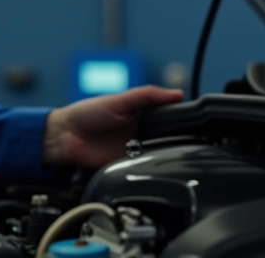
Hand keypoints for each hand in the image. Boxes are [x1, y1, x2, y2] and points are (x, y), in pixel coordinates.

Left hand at [42, 85, 182, 167]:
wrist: (64, 136)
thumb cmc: (87, 113)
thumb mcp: (119, 100)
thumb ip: (147, 95)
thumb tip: (177, 94)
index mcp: (143, 114)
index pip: (171, 118)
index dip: (184, 120)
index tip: (200, 122)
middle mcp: (143, 133)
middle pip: (170, 139)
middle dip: (179, 140)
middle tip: (189, 139)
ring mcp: (137, 151)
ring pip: (161, 155)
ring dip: (165, 154)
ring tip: (171, 151)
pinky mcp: (129, 166)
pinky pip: (145, 169)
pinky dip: (150, 167)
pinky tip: (153, 162)